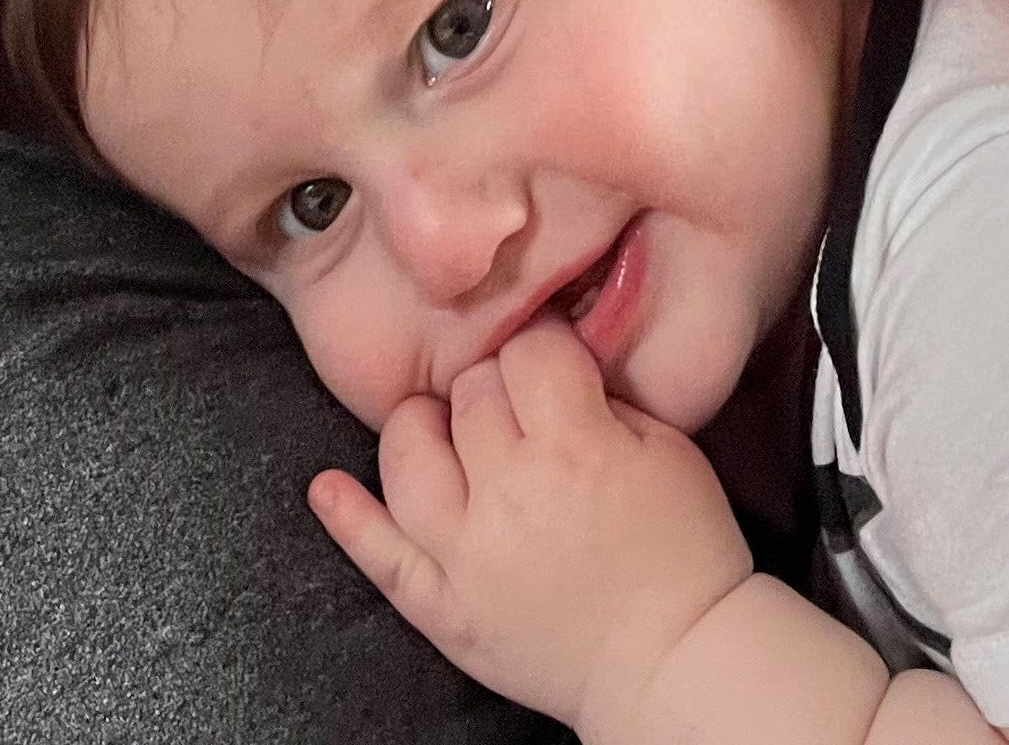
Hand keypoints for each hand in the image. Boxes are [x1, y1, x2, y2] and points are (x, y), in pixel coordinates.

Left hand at [310, 317, 753, 737]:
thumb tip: (550, 354)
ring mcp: (467, 556)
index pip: (527, 351)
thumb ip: (603, 393)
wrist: (673, 662)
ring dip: (424, 429)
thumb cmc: (683, 550)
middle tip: (522, 409)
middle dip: (496, 387)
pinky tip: (325, 487)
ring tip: (447, 431)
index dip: (543, 347)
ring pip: (409, 456)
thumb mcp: (667, 446)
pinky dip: (348, 519)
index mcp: (575, 447)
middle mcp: (510, 495)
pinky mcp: (444, 608)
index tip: (552, 361)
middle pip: (469, 394)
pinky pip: (380, 556)